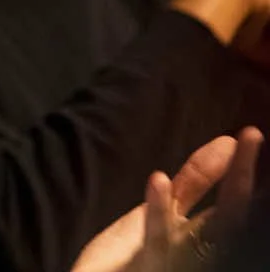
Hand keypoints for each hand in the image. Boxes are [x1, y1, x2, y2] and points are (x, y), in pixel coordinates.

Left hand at [71, 126, 263, 271]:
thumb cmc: (140, 253)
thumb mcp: (168, 209)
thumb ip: (196, 180)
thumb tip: (227, 142)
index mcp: (208, 236)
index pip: (235, 202)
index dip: (243, 170)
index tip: (251, 133)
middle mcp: (201, 251)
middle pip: (231, 214)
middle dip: (242, 175)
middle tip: (253, 134)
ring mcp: (179, 262)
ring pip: (207, 230)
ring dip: (219, 186)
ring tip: (231, 146)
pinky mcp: (150, 265)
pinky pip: (156, 238)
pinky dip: (159, 208)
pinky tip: (160, 178)